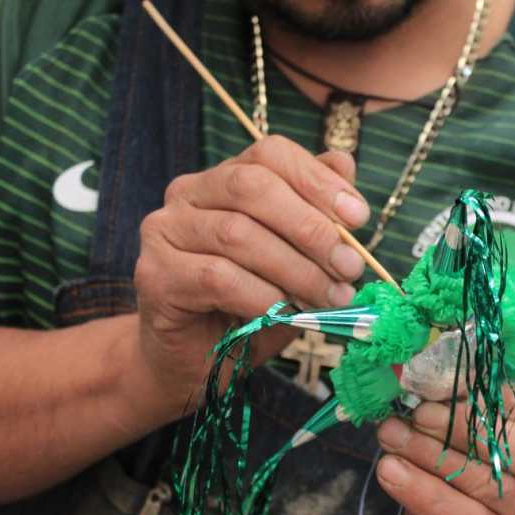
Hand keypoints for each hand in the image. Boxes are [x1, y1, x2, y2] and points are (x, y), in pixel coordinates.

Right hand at [132, 137, 369, 411]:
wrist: (196, 361)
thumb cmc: (251, 305)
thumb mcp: (296, 259)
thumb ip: (316, 214)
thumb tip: (345, 165)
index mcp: (225, 178)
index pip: (270, 153)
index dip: (317, 180)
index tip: (358, 218)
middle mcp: (188, 193)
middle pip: (253, 187)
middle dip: (311, 227)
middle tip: (349, 266)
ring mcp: (165, 231)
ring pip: (238, 234)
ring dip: (296, 269)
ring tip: (331, 298)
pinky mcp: (156, 274)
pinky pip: (217, 277)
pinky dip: (262, 296)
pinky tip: (286, 313)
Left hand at [375, 388, 514, 514]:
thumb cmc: (486, 474)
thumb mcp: (493, 434)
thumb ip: (482, 405)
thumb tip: (441, 374)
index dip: (512, 402)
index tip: (457, 387)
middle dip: (472, 428)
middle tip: (419, 412)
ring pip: (492, 485)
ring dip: (434, 455)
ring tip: (392, 434)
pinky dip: (423, 492)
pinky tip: (391, 471)